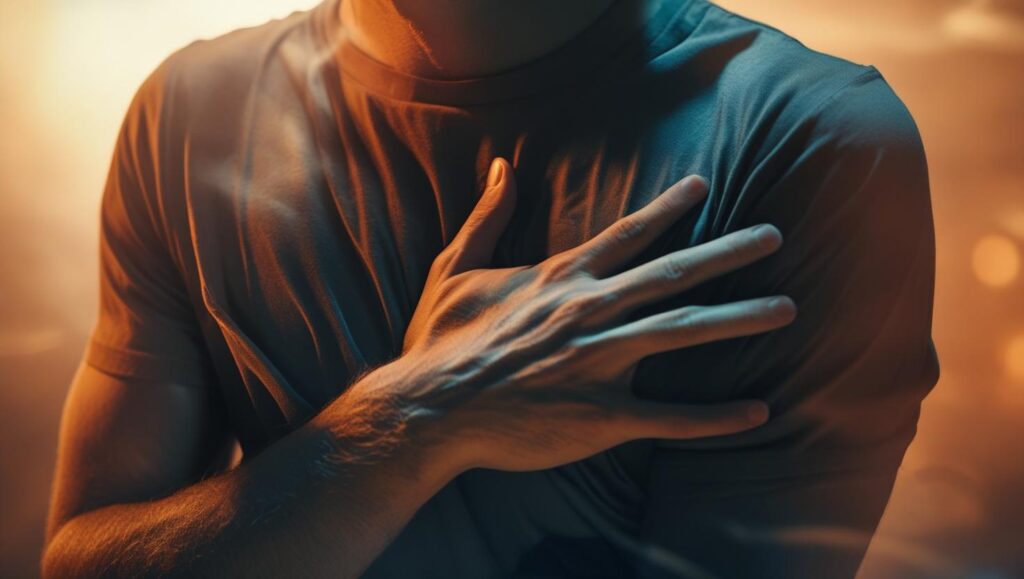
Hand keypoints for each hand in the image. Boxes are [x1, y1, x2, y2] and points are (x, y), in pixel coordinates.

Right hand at [386, 158, 794, 471]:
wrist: (428, 409)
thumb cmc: (440, 341)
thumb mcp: (454, 268)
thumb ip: (486, 217)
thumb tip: (499, 167)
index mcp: (560, 279)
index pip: (627, 235)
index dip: (670, 209)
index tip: (707, 186)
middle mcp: (589, 312)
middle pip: (673, 275)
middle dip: (728, 253)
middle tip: (775, 237)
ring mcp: (599, 364)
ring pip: (682, 332)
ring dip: (738, 318)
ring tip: (787, 308)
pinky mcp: (600, 417)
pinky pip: (669, 417)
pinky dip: (716, 417)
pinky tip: (758, 411)